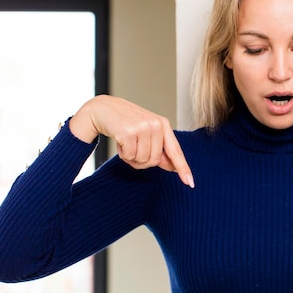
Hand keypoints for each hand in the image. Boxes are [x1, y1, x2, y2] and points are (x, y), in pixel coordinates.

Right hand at [69, 95, 194, 187]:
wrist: (101, 110)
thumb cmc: (125, 122)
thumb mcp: (145, 133)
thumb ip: (159, 149)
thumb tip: (172, 167)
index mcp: (163, 124)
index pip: (175, 151)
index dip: (183, 168)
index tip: (190, 183)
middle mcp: (156, 124)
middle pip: (155, 161)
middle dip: (141, 161)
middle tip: (132, 148)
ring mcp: (143, 127)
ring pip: (142, 160)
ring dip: (131, 157)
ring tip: (125, 143)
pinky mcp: (129, 131)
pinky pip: (129, 156)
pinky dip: (122, 154)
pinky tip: (119, 141)